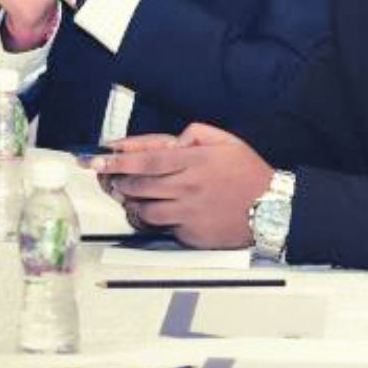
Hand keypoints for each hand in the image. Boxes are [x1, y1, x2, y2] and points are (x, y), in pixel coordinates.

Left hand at [89, 123, 269, 247]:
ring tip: (128, 196)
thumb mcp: (226, 141)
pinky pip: (160, 227)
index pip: (145, 159)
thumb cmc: (248, 175)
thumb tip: (169, 140)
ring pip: (143, 209)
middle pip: (137, 184)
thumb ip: (195, 134)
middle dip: (116, 180)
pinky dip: (151, 220)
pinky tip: (152, 212)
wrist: (271, 210)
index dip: (116, 159)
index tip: (96, 158)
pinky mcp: (189, 234)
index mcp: (193, 161)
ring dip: (130, 202)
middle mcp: (186, 187)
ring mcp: (186, 212)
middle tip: (106, 177)